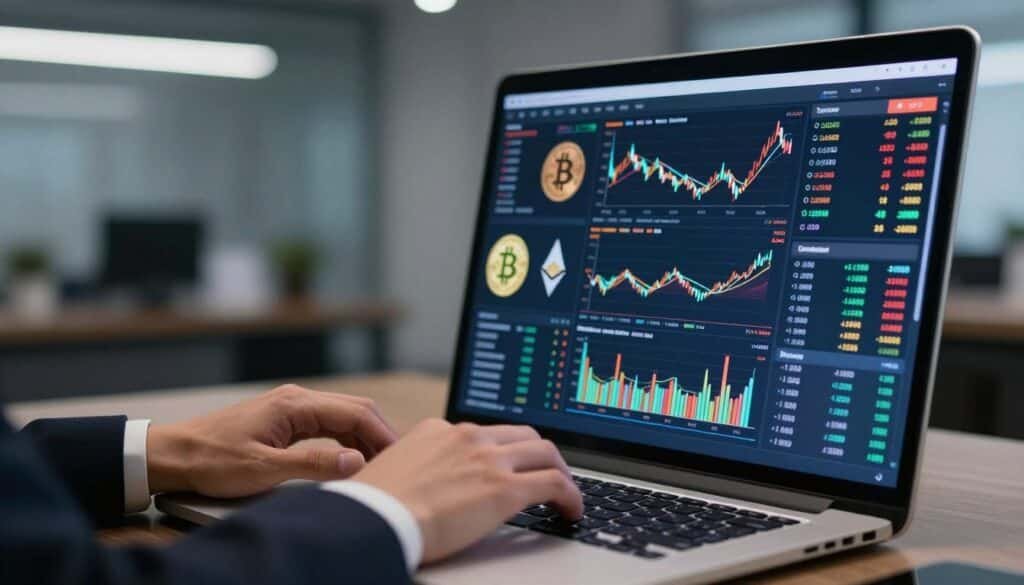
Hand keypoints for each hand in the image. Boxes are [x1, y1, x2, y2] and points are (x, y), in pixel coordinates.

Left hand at [147, 384, 396, 497]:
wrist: (175, 455)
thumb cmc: (213, 460)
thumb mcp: (264, 470)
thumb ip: (313, 465)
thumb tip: (356, 461)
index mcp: (295, 404)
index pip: (356, 414)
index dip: (383, 436)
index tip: (400, 458)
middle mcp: (297, 398)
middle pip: (355, 409)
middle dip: (380, 433)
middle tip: (399, 461)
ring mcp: (291, 407)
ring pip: (343, 416)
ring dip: (364, 437)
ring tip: (379, 464)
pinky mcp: (285, 419)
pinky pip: (328, 424)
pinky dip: (346, 439)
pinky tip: (351, 458)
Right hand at [352, 419, 582, 563]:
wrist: (373, 518)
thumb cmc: (373, 506)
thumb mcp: (394, 470)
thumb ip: (417, 467)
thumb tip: (422, 485)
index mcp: (439, 430)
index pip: (486, 432)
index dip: (505, 449)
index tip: (511, 463)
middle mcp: (467, 437)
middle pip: (523, 434)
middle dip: (540, 454)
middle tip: (547, 473)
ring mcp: (488, 460)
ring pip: (545, 452)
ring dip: (560, 471)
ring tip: (566, 493)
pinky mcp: (504, 489)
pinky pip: (554, 484)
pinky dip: (571, 496)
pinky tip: (572, 510)